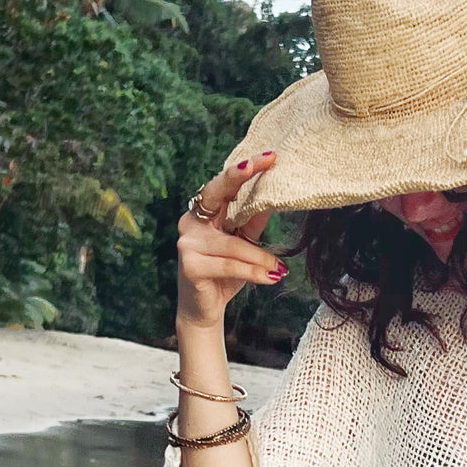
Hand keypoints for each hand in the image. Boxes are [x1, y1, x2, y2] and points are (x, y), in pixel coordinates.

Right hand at [176, 151, 283, 328]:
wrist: (203, 309)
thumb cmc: (225, 273)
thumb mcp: (244, 244)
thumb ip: (253, 222)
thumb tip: (274, 198)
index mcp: (204, 213)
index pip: (223, 185)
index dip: (244, 169)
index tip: (268, 156)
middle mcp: (191, 222)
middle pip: (217, 194)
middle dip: (239, 178)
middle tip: (263, 163)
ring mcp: (187, 243)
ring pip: (234, 243)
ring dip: (261, 256)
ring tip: (279, 268)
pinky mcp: (190, 265)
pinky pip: (230, 264)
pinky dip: (254, 271)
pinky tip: (272, 277)